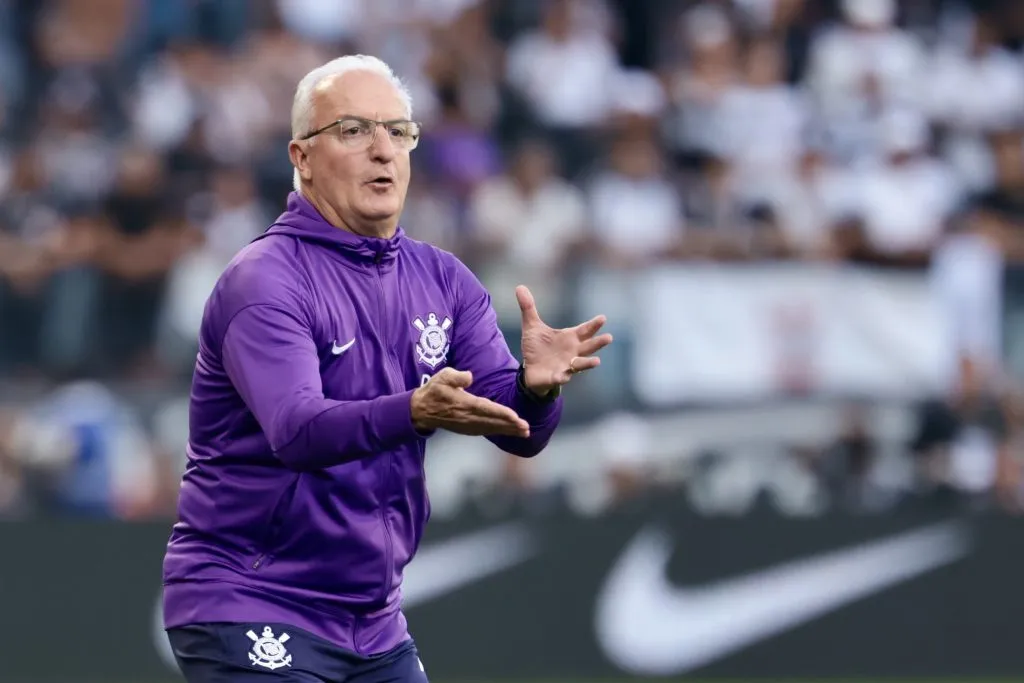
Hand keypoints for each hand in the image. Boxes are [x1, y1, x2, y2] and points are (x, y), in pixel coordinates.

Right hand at [410, 367, 529, 436]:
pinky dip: (499, 432)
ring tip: (523, 432)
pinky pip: (486, 431)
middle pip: (492, 422)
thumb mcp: (441, 377)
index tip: (515, 417)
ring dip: (507, 431)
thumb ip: (455, 376)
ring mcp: (467, 425)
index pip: (485, 409)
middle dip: (510, 425)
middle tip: (526, 428)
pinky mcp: (467, 429)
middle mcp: (467, 417)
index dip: (501, 413)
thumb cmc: (434, 390)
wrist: (421, 410)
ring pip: (491, 428)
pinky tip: (509, 432)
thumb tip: (469, 376)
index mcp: (463, 403)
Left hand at [516, 285, 612, 394]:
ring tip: (597, 361)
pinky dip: (563, 377)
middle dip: (598, 343)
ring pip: (581, 364)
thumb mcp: (532, 326)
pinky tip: (564, 377)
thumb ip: (528, 308)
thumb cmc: (537, 348)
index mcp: (570, 338)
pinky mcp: (556, 377)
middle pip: (589, 347)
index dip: (594, 325)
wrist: (530, 369)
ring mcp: (567, 366)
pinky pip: (562, 378)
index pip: (585, 330)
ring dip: (588, 363)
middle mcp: (572, 352)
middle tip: (609, 337)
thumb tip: (520, 287)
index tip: (603, 318)